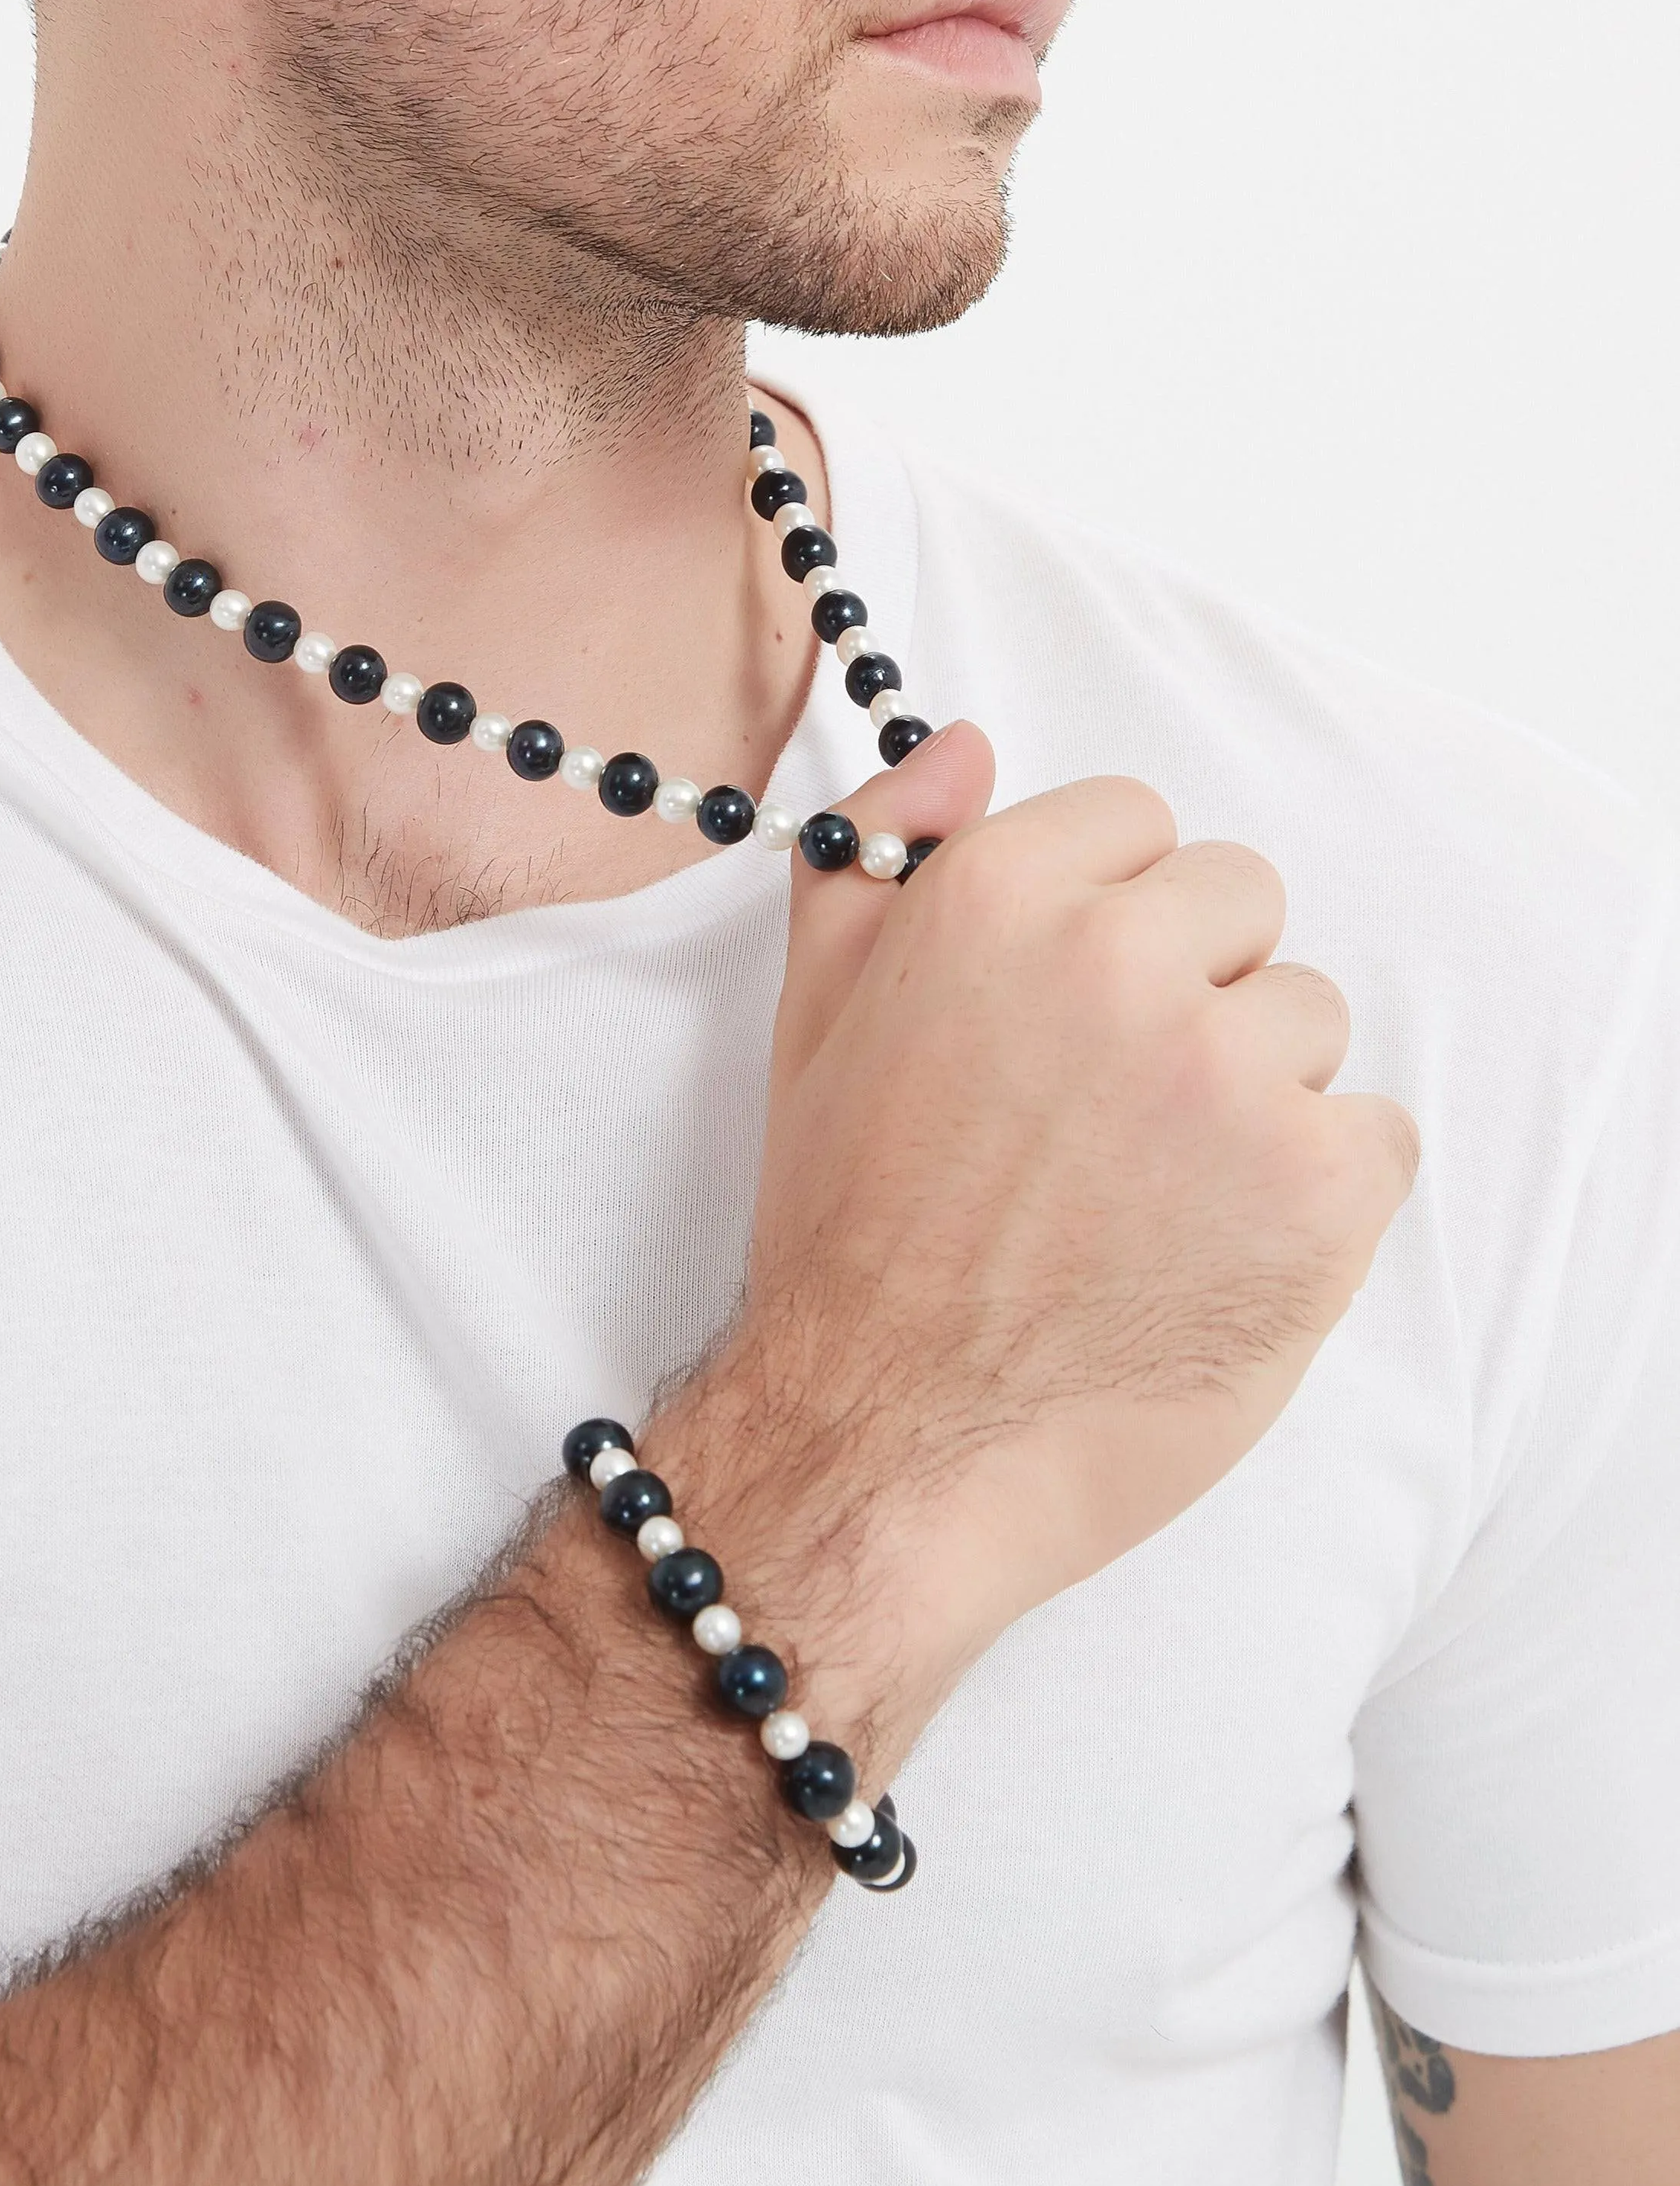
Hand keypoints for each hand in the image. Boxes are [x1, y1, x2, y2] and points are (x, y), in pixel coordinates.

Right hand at [661, 727, 1420, 1731]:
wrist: (887, 1440)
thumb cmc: (846, 1234)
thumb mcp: (810, 1020)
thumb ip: (875, 857)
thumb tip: (964, 745)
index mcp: (992, 899)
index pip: (1139, 825)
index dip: (1103, 923)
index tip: (1061, 1017)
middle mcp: (1118, 961)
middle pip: (1241, 906)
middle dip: (1187, 992)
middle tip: (1099, 1119)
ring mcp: (1229, 1075)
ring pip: (1308, 1023)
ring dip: (1250, 1098)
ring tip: (1146, 1200)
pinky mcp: (1320, 1190)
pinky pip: (1376, 1135)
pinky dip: (1315, 1196)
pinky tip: (1211, 1252)